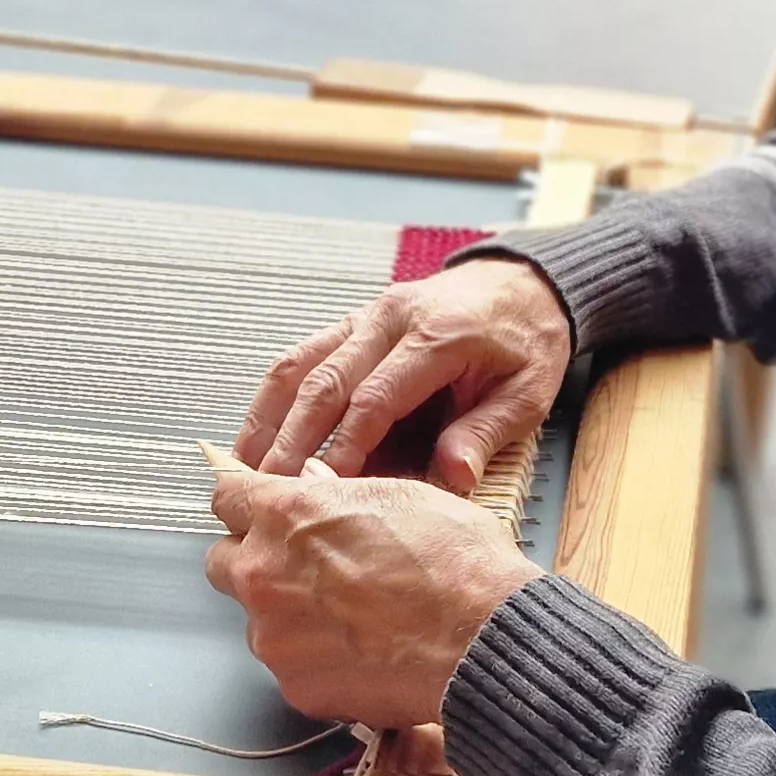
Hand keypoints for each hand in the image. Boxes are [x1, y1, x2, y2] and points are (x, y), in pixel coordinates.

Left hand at [206, 459, 540, 729]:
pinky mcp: (294, 686)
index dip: (247, 506)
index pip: (226, 498)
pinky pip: (291, 669)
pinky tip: (362, 656)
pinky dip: (316, 663)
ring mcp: (273, 635)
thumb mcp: (400, 496)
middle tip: (305, 571)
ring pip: (259, 621)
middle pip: (222, 562)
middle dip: (255, 563)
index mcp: (287, 514)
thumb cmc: (456, 562)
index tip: (261, 516)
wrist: (483, 638)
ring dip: (289, 618)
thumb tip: (318, 491)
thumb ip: (339, 497)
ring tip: (351, 622)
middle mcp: (263, 572)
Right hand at [237, 258, 572, 489]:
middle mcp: (391, 319)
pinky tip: (257, 432)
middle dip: (294, 441)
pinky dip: (274, 395)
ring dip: (269, 418)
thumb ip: (487, 433)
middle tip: (271, 490)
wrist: (523, 284)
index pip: (376, 398)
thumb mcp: (528, 393)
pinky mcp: (352, 321)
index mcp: (438, 337)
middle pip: (326, 383)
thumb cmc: (526, 342)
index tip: (325, 490)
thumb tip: (452, 478)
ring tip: (247, 467)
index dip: (346, 447)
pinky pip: (301, 355)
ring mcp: (366, 316)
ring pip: (301, 365)